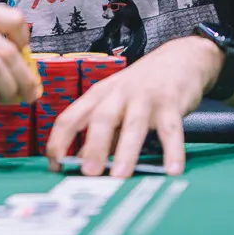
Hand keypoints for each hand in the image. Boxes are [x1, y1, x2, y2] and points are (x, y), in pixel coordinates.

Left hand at [45, 37, 220, 177]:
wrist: (179, 58)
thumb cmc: (141, 87)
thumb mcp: (115, 105)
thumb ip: (100, 134)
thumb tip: (79, 163)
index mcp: (98, 96)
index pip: (70, 117)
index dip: (58, 141)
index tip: (54, 166)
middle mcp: (119, 94)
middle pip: (101, 118)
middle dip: (93, 146)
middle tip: (88, 173)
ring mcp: (145, 97)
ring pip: (134, 124)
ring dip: (126, 151)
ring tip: (121, 175)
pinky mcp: (171, 102)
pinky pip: (171, 129)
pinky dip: (172, 150)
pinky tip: (172, 170)